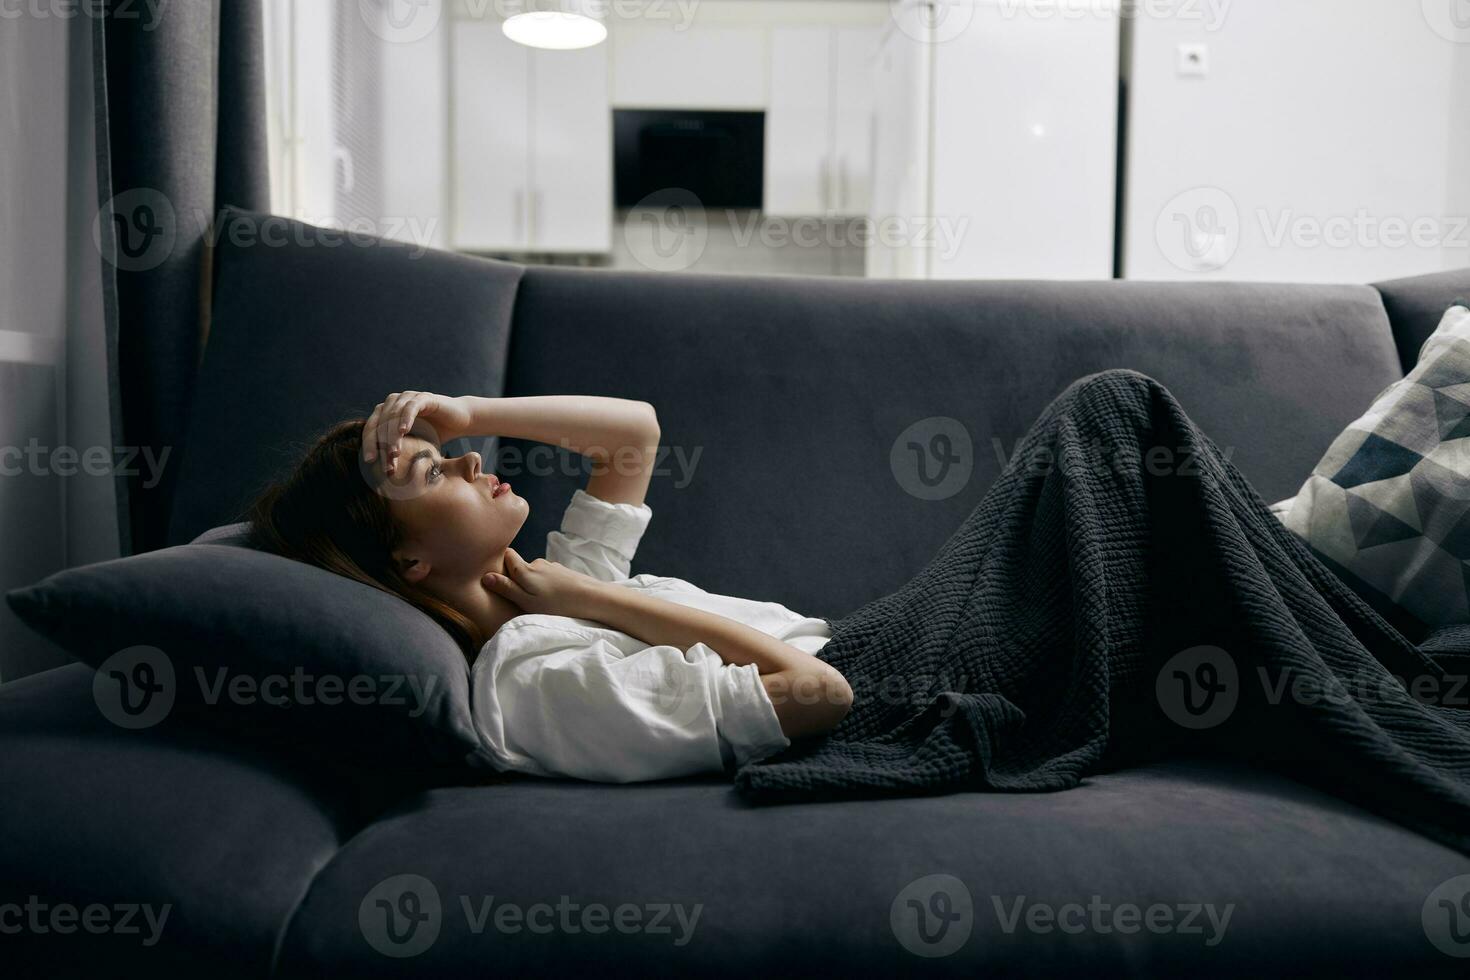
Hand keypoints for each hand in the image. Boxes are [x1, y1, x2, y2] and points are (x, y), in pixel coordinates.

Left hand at [362, 391, 474, 472]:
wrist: (460, 420)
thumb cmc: (436, 433)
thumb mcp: (414, 444)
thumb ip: (398, 451)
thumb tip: (382, 473)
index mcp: (387, 413)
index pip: (372, 428)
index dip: (369, 444)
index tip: (369, 462)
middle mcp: (394, 402)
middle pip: (379, 422)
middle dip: (381, 444)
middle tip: (385, 462)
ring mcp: (408, 398)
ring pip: (393, 416)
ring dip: (392, 435)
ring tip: (394, 453)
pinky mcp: (423, 397)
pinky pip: (411, 407)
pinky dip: (406, 418)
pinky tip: (404, 431)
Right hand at [482, 548, 605, 617]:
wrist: (591, 598)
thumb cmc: (556, 604)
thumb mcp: (527, 601)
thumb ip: (507, 588)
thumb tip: (486, 576)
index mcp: (525, 570)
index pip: (508, 555)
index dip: (501, 561)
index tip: (498, 574)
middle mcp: (537, 563)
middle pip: (521, 565)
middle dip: (517, 576)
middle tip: (518, 595)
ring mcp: (552, 566)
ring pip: (535, 572)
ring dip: (533, 582)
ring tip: (538, 600)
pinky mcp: (563, 572)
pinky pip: (547, 576)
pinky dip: (546, 584)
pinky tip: (552, 596)